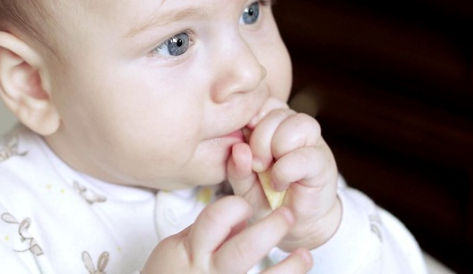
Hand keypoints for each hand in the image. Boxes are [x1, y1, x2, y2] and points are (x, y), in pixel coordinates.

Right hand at [142, 196, 311, 272]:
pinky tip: (295, 273)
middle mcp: (209, 272)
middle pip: (244, 248)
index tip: (247, 205)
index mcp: (192, 251)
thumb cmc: (168, 273)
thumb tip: (242, 216)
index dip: (236, 206)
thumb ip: (209, 230)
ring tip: (305, 256)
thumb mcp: (178, 246)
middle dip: (270, 229)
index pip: (216, 219)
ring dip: (289, 268)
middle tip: (288, 216)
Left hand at [227, 97, 341, 251]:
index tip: (243, 140)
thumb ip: (236, 168)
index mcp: (273, 125)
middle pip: (276, 111)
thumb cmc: (267, 198)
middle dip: (259, 138)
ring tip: (267, 170)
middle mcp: (294, 128)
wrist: (297, 224)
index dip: (251, 118)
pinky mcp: (322, 162)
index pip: (263, 101)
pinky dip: (285, 171)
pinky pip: (303, 155)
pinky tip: (279, 183)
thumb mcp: (243, 184)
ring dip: (275, 147)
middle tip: (256, 164)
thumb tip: (238, 149)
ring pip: (296, 123)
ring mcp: (312, 143)